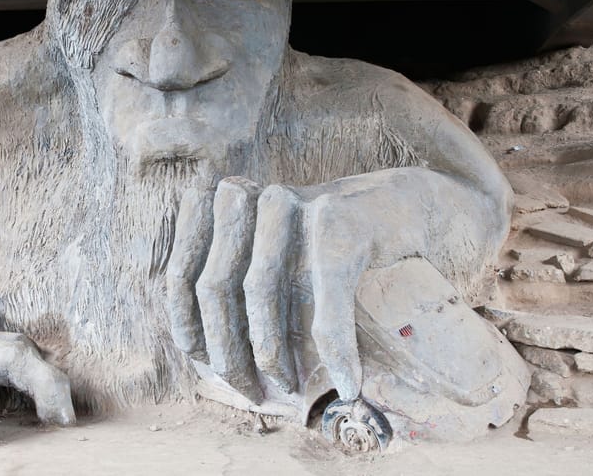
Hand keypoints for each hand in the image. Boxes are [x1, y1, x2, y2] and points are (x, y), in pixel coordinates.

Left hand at [167, 176, 374, 404]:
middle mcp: (252, 201)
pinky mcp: (340, 224)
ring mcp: (295, 207)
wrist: (409, 205)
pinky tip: (348, 381)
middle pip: (215, 285)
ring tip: (291, 387)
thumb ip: (238, 290)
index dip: (187, 326)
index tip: (206, 367)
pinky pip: (326, 294)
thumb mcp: (278, 260)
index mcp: (228, 208)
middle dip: (227, 351)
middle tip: (251, 392)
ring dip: (273, 352)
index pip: (183, 273)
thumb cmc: (334, 246)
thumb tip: (209, 357)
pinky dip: (337, 347)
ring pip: (260, 289)